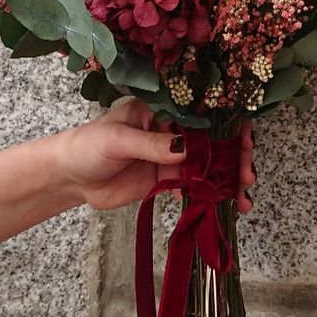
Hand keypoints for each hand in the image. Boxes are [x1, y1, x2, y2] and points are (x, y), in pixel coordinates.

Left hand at [56, 100, 255, 212]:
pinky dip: (211, 196)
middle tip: (247, 173)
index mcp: (162, 110)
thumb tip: (186, 150)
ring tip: (244, 195)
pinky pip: (193, 187)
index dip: (227, 124)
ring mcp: (170, 158)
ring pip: (207, 166)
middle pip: (212, 142)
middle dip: (234, 156)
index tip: (246, 137)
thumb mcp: (118, 140)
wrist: (69, 177)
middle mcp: (171, 132)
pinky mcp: (165, 181)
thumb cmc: (88, 145)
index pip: (201, 113)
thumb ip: (152, 145)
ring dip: (227, 179)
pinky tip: (227, 206)